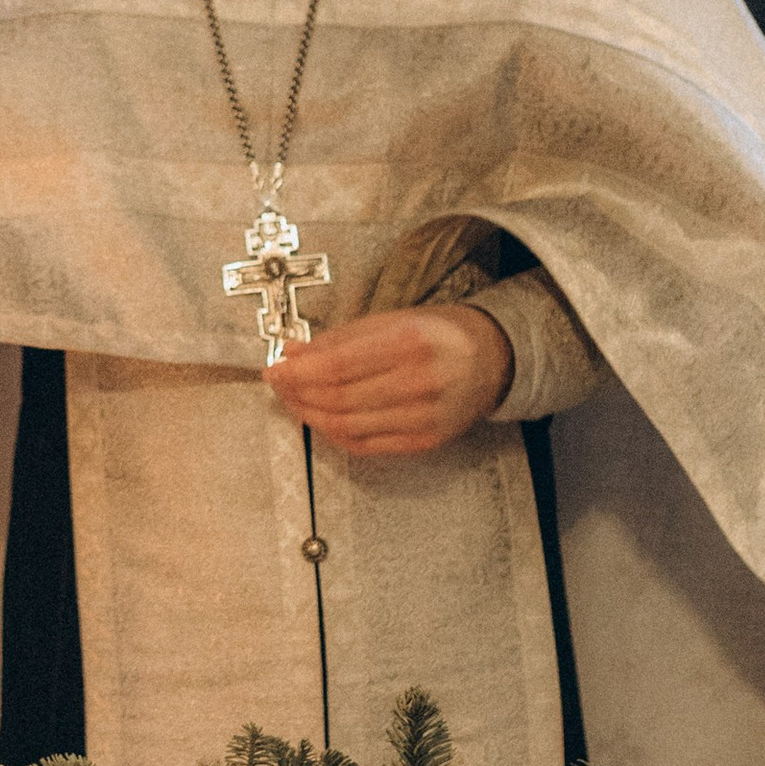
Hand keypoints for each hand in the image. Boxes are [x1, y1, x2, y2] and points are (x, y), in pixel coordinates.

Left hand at [265, 304, 510, 456]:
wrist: (490, 360)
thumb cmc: (437, 334)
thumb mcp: (390, 320)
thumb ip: (339, 339)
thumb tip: (292, 353)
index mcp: (411, 342)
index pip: (339, 365)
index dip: (298, 371)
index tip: (275, 368)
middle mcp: (421, 381)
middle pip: (339, 398)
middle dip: (298, 394)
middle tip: (279, 385)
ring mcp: (425, 417)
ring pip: (348, 427)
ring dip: (311, 416)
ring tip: (294, 401)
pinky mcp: (425, 441)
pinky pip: (365, 445)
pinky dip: (334, 434)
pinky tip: (320, 419)